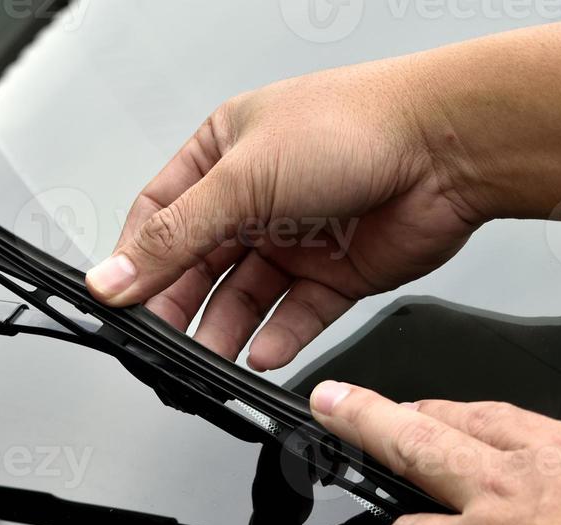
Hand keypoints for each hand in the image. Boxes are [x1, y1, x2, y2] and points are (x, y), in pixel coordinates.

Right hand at [85, 62, 481, 370]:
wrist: (448, 148)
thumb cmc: (355, 128)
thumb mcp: (241, 179)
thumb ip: (174, 237)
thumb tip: (113, 276)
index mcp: (222, 154)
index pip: (159, 217)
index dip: (135, 261)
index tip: (118, 302)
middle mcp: (256, 197)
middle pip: (197, 266)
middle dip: (177, 306)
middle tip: (161, 344)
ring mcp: (295, 237)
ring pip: (242, 299)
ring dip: (223, 332)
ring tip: (208, 361)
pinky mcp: (334, 273)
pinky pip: (293, 317)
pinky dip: (276, 339)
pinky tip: (260, 354)